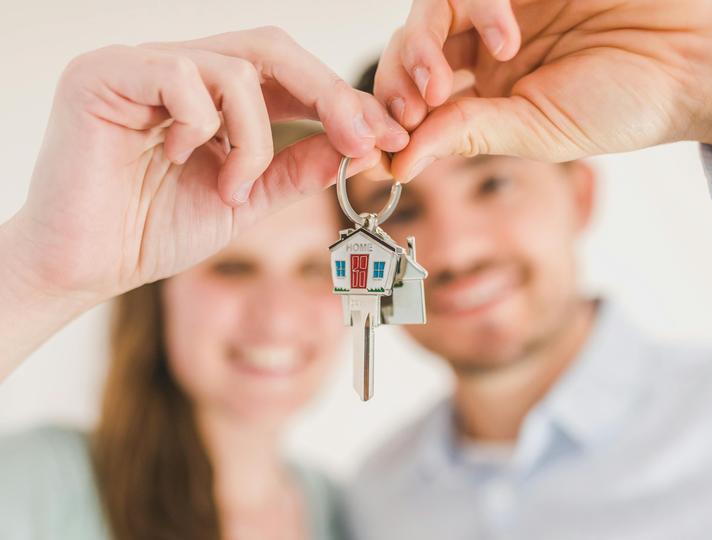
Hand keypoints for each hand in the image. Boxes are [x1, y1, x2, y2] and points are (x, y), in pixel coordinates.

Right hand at [12, 27, 408, 302]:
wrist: (86, 266)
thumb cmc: (154, 231)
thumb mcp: (246, 200)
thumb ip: (294, 170)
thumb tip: (354, 146)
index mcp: (211, 97)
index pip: (287, 76)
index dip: (340, 101)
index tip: (384, 137)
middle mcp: (179, 70)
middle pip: (272, 50)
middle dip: (328, 95)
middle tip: (362, 138)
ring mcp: (142, 66)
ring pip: (235, 69)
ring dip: (254, 139)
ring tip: (231, 188)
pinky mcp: (106, 74)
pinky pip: (180, 76)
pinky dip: (202, 126)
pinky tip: (180, 158)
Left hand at [374, 0, 711, 180]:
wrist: (691, 60)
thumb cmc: (622, 104)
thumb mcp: (535, 131)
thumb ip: (466, 135)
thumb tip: (396, 165)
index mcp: (482, 94)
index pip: (414, 100)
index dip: (389, 119)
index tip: (381, 148)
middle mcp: (481, 50)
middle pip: (407, 53)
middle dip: (395, 84)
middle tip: (409, 112)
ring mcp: (498, 8)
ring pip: (428, 13)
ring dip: (421, 50)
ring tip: (441, 87)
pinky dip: (479, 7)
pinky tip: (508, 38)